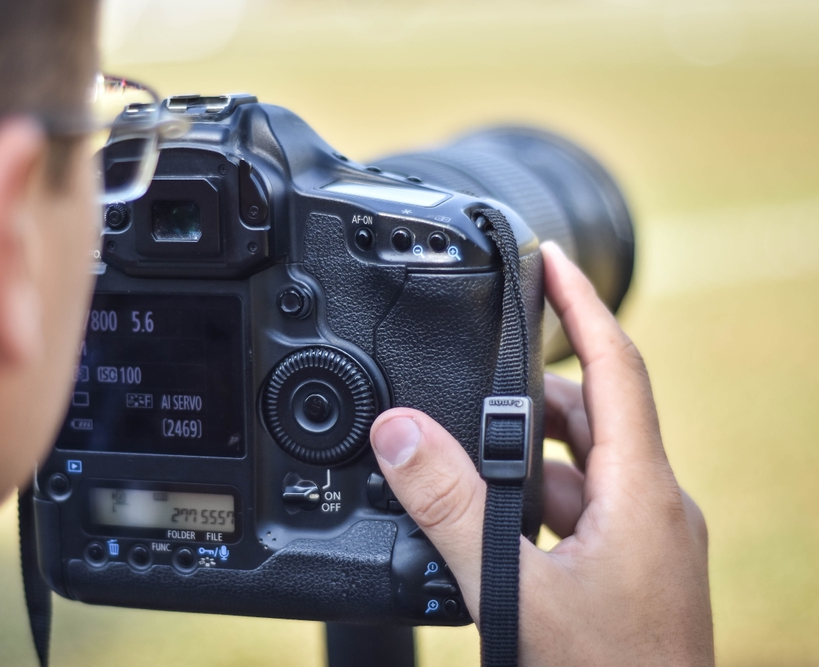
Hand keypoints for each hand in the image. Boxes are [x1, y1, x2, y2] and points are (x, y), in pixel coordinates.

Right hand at [369, 242, 713, 665]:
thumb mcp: (511, 590)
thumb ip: (449, 506)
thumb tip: (397, 432)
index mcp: (640, 494)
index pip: (616, 366)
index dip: (581, 303)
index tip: (549, 257)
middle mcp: (653, 508)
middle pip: (592, 413)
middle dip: (530, 390)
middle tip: (469, 383)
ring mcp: (646, 542)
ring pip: (584, 465)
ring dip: (528, 453)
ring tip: (465, 464)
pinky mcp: (631, 572)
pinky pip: (582, 508)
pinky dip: (536, 498)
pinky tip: (494, 528)